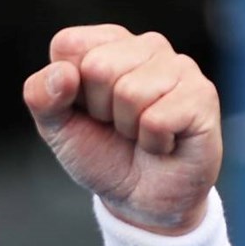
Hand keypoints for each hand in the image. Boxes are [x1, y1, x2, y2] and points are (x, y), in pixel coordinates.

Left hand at [23, 25, 221, 234]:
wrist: (142, 202)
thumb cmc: (103, 154)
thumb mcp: (57, 129)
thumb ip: (41, 96)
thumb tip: (63, 73)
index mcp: (107, 43)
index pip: (69, 44)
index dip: (68, 89)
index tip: (87, 110)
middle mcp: (147, 45)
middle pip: (99, 66)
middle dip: (99, 110)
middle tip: (117, 126)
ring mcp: (179, 66)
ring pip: (130, 92)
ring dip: (128, 128)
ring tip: (141, 133)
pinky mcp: (203, 95)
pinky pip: (157, 118)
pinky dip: (153, 143)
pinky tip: (164, 142)